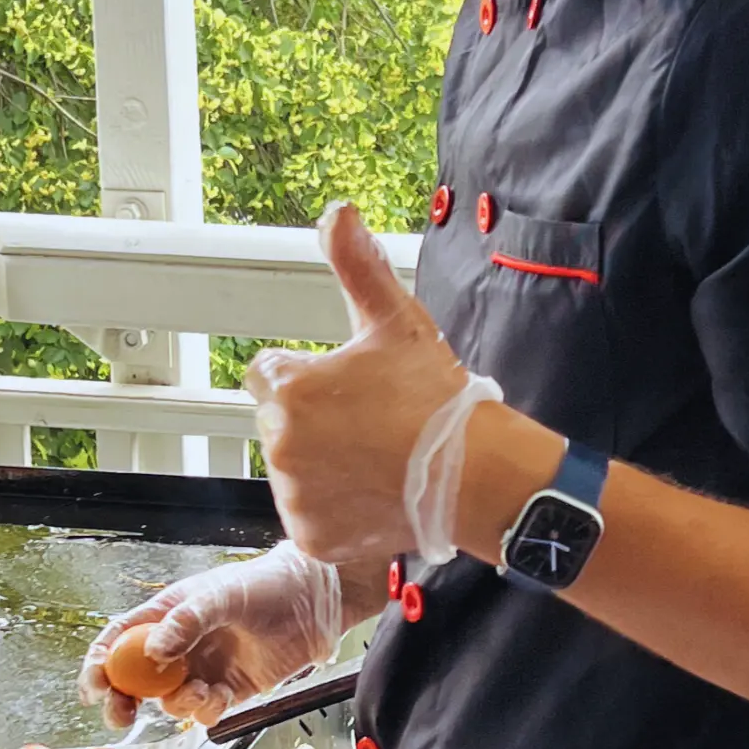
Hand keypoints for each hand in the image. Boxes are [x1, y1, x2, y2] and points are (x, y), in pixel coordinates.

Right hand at [78, 542, 343, 729]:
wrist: (318, 602)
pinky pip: (204, 710)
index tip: (93, 686)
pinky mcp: (230, 689)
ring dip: (174, 704)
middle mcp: (181, 643)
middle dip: (123, 699)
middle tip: (120, 715)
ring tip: (196, 692)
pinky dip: (205, 711)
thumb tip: (153, 650)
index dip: (100, 663)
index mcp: (168, 613)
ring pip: (169, 700)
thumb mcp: (224, 594)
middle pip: (135, 678)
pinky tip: (219, 697)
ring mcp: (204, 667)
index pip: (120, 639)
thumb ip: (188, 621)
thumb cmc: (268, 583)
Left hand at [244, 203, 468, 561]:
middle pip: (279, 422)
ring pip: (293, 468)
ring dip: (320, 462)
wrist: (478, 476)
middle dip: (312, 419)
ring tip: (374, 456)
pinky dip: (333, 506)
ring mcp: (295, 496)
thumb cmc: (437, 399)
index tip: (349, 384)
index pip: (270, 373)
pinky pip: (309, 513)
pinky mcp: (312, 536)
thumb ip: (357, 264)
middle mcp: (281, 446)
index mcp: (290, 391)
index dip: (310, 374)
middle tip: (369, 421)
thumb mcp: (397, 320)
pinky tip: (372, 489)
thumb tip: (337, 212)